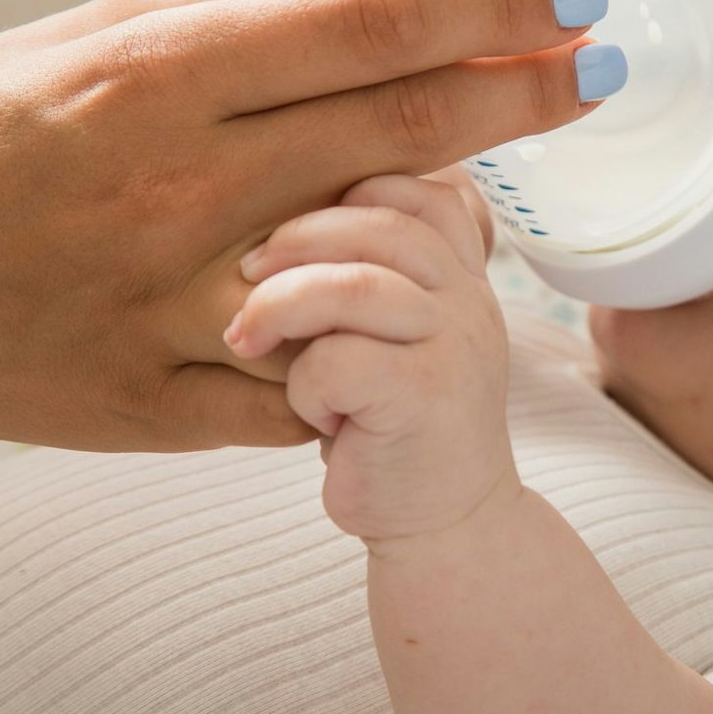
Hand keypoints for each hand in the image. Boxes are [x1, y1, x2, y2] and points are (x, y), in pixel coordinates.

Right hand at [0, 0, 600, 452]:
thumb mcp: (66, 43)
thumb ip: (202, 12)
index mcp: (154, 80)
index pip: (367, 29)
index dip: (491, 8)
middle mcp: (176, 189)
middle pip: (400, 136)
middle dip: (523, 97)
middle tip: (598, 68)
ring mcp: (173, 307)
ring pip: (372, 272)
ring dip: (452, 234)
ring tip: (484, 204)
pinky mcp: (158, 404)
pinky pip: (307, 387)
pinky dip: (361, 352)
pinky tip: (384, 322)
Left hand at [225, 175, 516, 542]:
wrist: (444, 525)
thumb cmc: (393, 426)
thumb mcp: (395, 336)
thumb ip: (370, 274)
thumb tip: (268, 213)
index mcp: (462, 274)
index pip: (416, 188)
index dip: (347, 190)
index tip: (291, 232)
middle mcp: (470, 299)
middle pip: (379, 222)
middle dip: (294, 239)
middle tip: (242, 276)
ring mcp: (455, 347)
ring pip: (356, 285)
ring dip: (281, 305)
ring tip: (242, 338)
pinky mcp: (425, 400)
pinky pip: (339, 359)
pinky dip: (303, 382)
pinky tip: (305, 412)